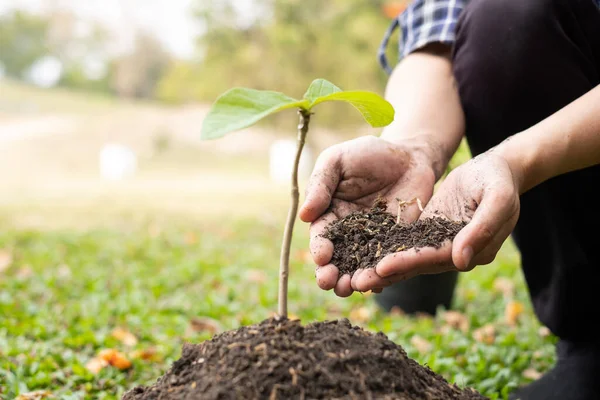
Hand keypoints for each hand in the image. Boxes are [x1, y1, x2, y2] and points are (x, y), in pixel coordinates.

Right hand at [298, 135, 437, 296]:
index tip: (322, 255)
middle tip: (329, 283)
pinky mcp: (397, 245)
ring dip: (353, 280)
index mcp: (329, 214)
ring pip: (360, 267)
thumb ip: (320, 184)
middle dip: (330, 273)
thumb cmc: (368, 153)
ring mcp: (373, 241)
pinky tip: (380, 283)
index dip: (319, 248)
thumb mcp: (337, 160)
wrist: (410, 156)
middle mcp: (348, 233)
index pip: (321, 236)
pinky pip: (388, 264)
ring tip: (353, 288)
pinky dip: (383, 276)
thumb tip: (304, 215)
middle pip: (336, 260)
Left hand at [352, 152, 520, 291]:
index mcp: (474, 250)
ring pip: (405, 258)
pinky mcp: (426, 232)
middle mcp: (453, 253)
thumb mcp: (498, 198)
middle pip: (415, 265)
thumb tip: (462, 261)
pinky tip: (359, 257)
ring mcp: (438, 243)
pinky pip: (403, 244)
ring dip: (379, 268)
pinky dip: (383, 251)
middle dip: (386, 274)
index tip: (383, 267)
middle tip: (356, 282)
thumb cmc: (500, 181)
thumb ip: (483, 228)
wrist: (496, 170)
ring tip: (351, 277)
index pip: (435, 258)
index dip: (408, 262)